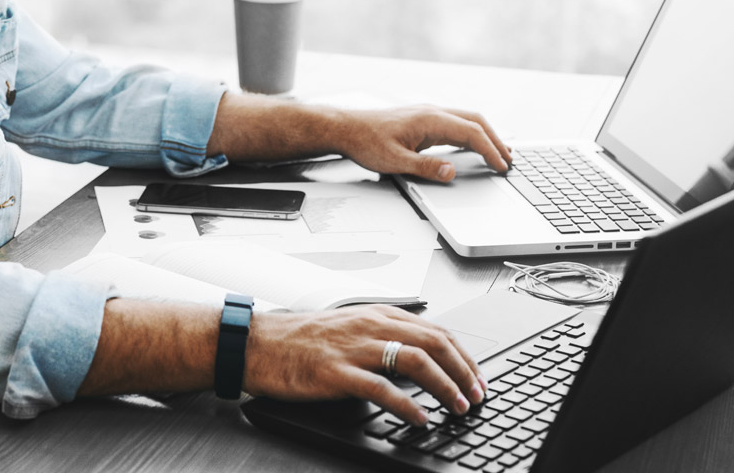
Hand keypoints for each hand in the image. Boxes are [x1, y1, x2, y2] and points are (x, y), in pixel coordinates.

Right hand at [243, 305, 486, 423]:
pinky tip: (420, 419)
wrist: (256, 343)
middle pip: (435, 343)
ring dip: (446, 386)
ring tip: (458, 407)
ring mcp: (354, 348)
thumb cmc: (298, 339)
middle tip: (477, 396)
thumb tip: (417, 355)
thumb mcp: (348, 327)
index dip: (464, 357)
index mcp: (377, 314)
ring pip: (416, 361)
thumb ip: (382, 335)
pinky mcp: (337, 372)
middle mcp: (371, 326)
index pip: (437, 330)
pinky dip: (408, 406)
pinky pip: (382, 388)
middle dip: (464, 372)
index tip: (477, 379)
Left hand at [334, 104, 511, 180]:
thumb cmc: (365, 142)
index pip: (471, 133)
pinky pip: (454, 123)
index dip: (490, 150)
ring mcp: (428, 114)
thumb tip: (452, 172)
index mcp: (429, 119)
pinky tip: (472, 146)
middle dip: (495, 140)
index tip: (502, 165)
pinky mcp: (422, 120)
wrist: (345, 128)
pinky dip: (470, 134)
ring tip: (498, 152)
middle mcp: (432, 112)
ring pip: (466, 120)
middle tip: (509, 159)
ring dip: (485, 135)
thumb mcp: (394, 161)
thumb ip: (425, 167)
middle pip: (475, 122)